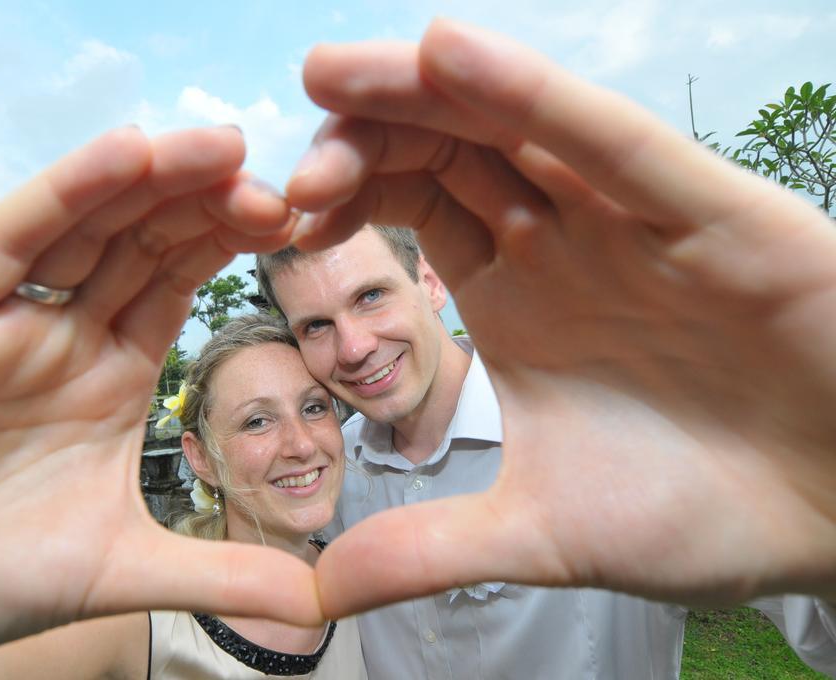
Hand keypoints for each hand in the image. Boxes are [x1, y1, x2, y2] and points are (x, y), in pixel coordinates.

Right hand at [0, 126, 319, 665]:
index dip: (230, 248)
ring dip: (151, 180)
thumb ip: (215, 576)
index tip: (295, 219)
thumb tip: (319, 604)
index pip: (178, 287)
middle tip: (278, 179)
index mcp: (110, 375)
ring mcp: (3, 319)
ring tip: (220, 146)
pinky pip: (6, 242)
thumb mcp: (115, 570)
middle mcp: (64, 335)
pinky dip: (62, 195)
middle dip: (207, 206)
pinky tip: (122, 154)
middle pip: (144, 244)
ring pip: (86, 226)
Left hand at [288, 19, 835, 616]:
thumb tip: (318, 595)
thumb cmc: (708, 509)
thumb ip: (429, 548)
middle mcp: (565, 240)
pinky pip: (608, 141)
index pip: (412, 209)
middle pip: (446, 153)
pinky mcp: (710, 213)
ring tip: (330, 74)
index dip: (344, 199)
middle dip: (363, 141)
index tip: (278, 220)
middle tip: (288, 159)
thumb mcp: (542, 531)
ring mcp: (632, 219)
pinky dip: (531, 98)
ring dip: (420, 93)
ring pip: (512, 125)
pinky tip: (447, 54)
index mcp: (517, 295)